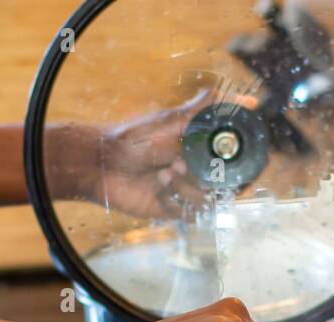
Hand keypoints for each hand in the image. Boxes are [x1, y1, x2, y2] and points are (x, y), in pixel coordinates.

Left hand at [52, 92, 226, 218]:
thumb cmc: (133, 139)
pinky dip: (174, 200)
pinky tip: (157, 187)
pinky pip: (188, 214)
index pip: (227, 161)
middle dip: (202, 173)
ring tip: (164, 173)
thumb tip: (231, 95)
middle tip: (178, 163)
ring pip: (204, 199)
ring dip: (185, 185)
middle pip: (219, 183)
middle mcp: (192, 171)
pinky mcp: (170, 209)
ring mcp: (182, 192)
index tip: (225, 158)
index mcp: (196, 150)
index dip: (229, 162)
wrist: (103, 165)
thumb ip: (200, 111)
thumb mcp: (170, 121)